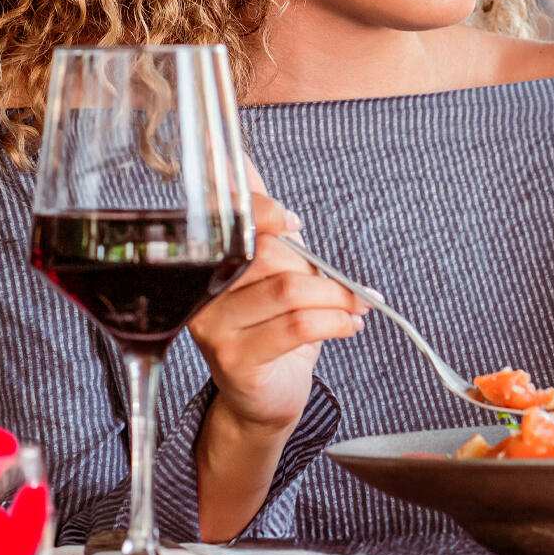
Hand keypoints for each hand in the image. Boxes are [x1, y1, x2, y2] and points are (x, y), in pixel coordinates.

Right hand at [186, 164, 365, 433]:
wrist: (266, 395)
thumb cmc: (272, 326)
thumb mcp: (272, 266)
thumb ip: (259, 217)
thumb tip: (240, 159)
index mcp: (205, 261)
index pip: (230, 220)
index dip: (264, 212)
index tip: (295, 222)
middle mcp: (198, 291)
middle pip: (269, 255)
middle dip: (318, 268)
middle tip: (345, 286)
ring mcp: (212, 327)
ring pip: (289, 291)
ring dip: (336, 297)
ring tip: (355, 307)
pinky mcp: (233, 358)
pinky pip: (296, 326)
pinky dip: (335, 321)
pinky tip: (348, 326)